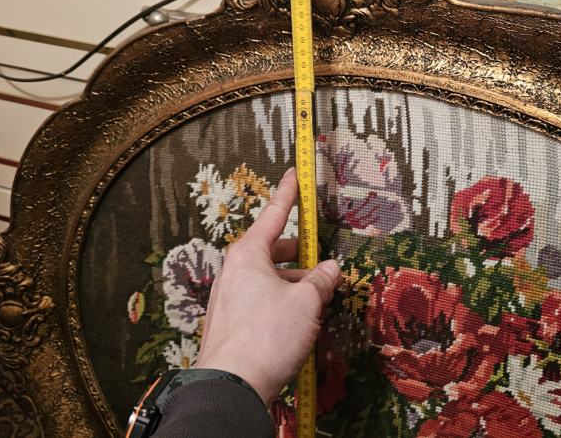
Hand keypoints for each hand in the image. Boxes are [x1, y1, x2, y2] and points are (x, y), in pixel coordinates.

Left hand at [194, 167, 340, 403]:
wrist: (231, 387)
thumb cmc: (266, 338)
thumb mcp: (306, 302)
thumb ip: (321, 281)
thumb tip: (330, 270)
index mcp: (249, 254)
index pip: (274, 214)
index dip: (289, 193)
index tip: (295, 173)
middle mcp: (234, 271)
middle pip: (274, 250)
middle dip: (303, 256)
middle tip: (324, 264)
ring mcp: (229, 298)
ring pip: (270, 280)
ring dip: (295, 286)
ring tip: (319, 303)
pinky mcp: (231, 323)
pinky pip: (262, 302)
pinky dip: (282, 304)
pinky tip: (300, 324)